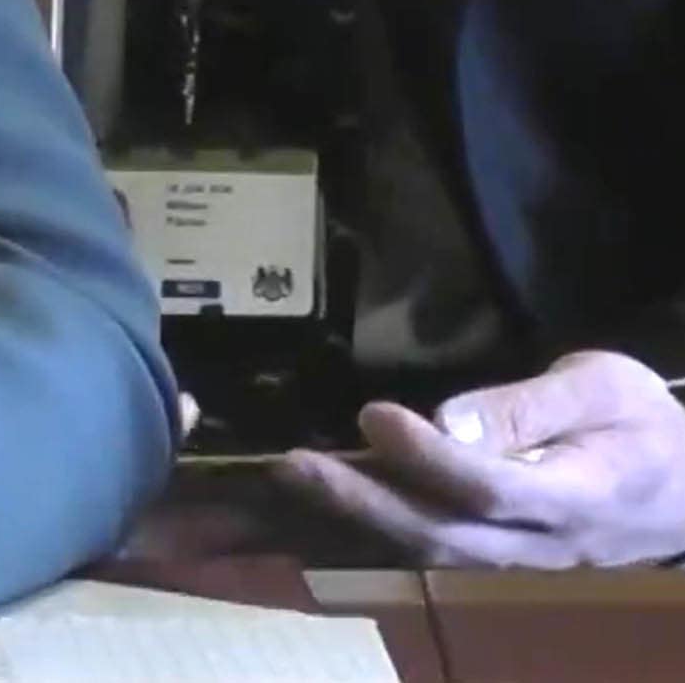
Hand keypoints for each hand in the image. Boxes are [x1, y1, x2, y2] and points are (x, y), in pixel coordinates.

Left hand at [274, 352, 684, 566]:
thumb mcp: (604, 387)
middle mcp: (546, 542)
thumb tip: (447, 420)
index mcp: (580, 496)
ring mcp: (527, 557)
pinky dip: (386, 522)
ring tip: (298, 476)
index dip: (428, 457)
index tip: (373, 416)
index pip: (491, 488)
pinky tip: (340, 492)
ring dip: (363, 515)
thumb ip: (527, 406)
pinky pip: (444, 545)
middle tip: (295, 464)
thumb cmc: (650, 422)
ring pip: (438, 548)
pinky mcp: (510, 553)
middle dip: (364, 502)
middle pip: (446, 533)